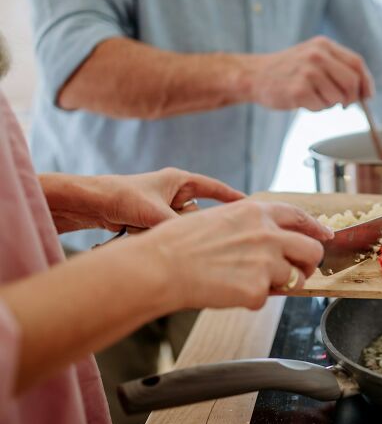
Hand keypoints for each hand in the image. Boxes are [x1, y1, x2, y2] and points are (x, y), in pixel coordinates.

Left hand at [42, 168, 243, 233]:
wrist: (88, 203)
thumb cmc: (121, 197)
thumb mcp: (156, 213)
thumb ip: (181, 228)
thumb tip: (199, 242)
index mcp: (180, 180)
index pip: (215, 188)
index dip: (233, 198)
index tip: (251, 207)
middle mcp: (175, 192)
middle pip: (198, 213)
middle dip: (191, 224)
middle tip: (189, 233)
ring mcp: (164, 207)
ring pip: (182, 226)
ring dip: (170, 232)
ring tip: (148, 228)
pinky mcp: (154, 220)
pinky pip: (168, 232)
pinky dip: (159, 236)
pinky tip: (141, 233)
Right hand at [135, 200, 333, 309]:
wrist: (160, 266)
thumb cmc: (178, 243)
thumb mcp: (219, 218)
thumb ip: (250, 226)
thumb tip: (269, 240)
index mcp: (257, 212)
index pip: (300, 217)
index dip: (315, 229)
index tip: (325, 237)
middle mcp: (268, 234)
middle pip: (312, 250)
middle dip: (307, 265)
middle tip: (296, 272)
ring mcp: (266, 262)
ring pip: (293, 279)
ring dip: (276, 284)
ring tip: (243, 281)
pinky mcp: (258, 290)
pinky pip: (265, 299)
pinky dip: (249, 300)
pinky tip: (227, 291)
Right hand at [244, 36, 374, 110]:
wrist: (255, 76)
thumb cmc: (288, 71)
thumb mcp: (312, 58)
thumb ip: (336, 68)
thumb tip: (363, 91)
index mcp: (324, 45)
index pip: (357, 63)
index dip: (366, 82)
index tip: (368, 96)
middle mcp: (317, 55)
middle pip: (352, 82)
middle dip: (352, 98)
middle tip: (344, 105)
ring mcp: (308, 72)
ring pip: (337, 98)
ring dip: (330, 104)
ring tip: (314, 97)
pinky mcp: (299, 89)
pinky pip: (321, 107)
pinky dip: (316, 109)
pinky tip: (303, 101)